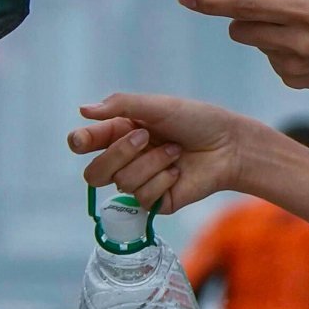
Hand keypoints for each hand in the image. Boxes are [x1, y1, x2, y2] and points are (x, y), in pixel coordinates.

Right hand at [69, 91, 262, 214]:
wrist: (228, 144)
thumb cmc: (195, 120)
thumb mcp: (158, 106)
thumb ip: (120, 105)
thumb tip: (83, 110)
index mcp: (120, 133)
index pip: (86, 142)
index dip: (80, 142)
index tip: (83, 140)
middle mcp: (125, 160)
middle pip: (95, 173)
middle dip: (117, 153)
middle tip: (144, 136)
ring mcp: (140, 182)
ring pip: (123, 183)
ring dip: (151, 162)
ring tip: (175, 151)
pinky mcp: (156, 202)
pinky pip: (143, 197)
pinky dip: (162, 180)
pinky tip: (178, 171)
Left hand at [185, 0, 308, 93]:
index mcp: (306, 10)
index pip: (246, 6)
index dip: (212, 2)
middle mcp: (299, 41)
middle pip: (240, 29)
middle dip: (243, 18)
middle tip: (269, 11)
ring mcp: (297, 66)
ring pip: (255, 45)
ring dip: (267, 35)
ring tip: (303, 31)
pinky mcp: (296, 82)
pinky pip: (270, 62)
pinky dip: (280, 52)